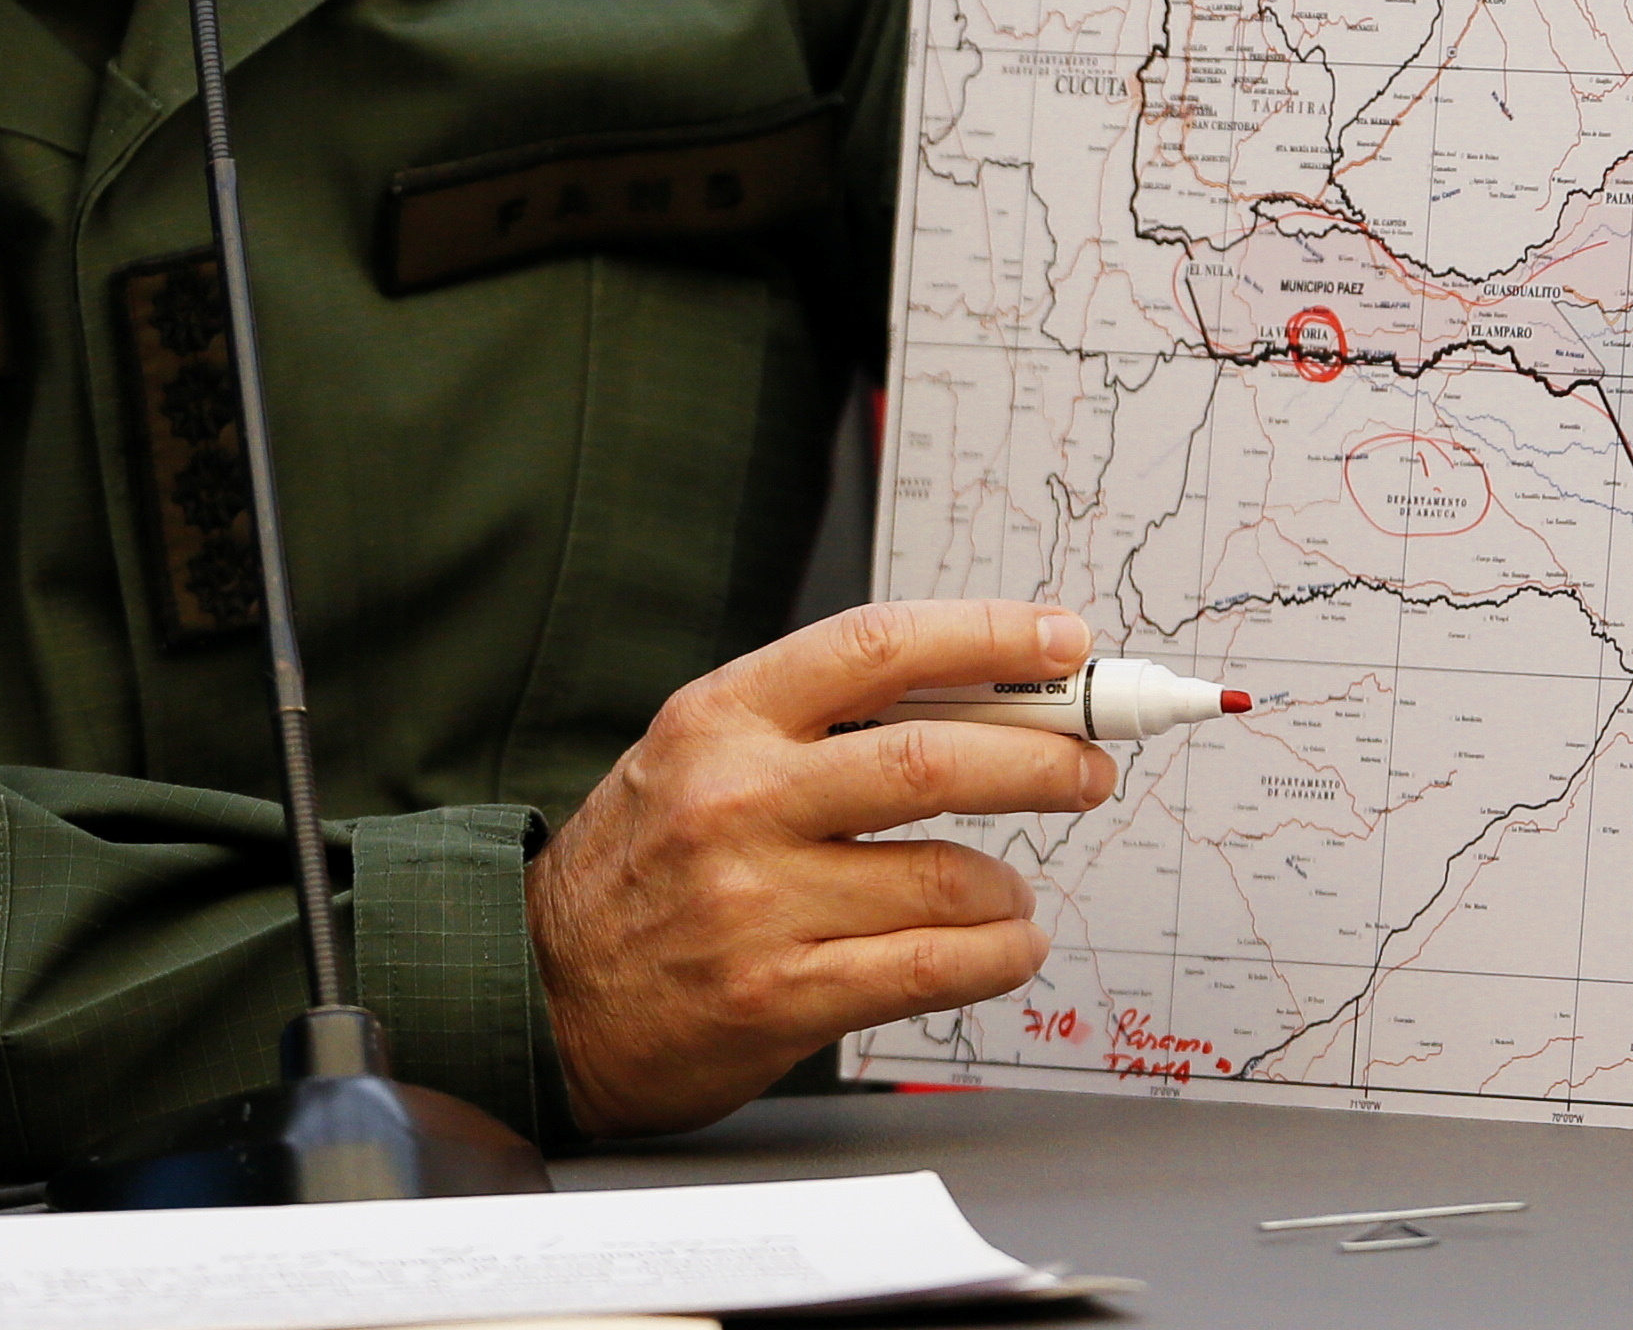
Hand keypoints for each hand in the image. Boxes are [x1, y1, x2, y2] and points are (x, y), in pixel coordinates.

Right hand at [527, 600, 1115, 1136]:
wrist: (543, 991)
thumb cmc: (643, 865)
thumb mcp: (701, 754)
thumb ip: (818, 723)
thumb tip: (980, 695)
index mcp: (722, 716)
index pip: (877, 648)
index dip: (987, 637)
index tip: (1064, 641)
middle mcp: (738, 799)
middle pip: (929, 760)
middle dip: (1040, 760)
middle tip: (1089, 767)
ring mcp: (757, 902)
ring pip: (946, 877)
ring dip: (1010, 885)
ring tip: (1013, 891)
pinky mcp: (779, 995)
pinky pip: (930, 968)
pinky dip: (996, 956)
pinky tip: (1008, 946)